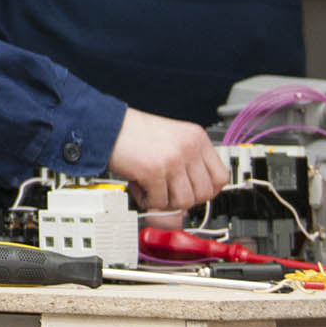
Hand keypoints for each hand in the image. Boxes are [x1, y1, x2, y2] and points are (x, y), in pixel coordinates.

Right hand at [107, 108, 227, 211]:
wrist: (104, 124)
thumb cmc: (131, 132)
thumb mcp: (169, 141)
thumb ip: (185, 166)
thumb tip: (191, 201)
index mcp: (196, 137)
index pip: (221, 177)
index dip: (207, 190)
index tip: (193, 191)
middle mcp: (188, 147)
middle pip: (204, 193)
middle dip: (184, 199)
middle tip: (167, 192)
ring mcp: (173, 159)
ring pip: (184, 201)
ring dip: (165, 201)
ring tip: (150, 189)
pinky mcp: (154, 171)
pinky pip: (159, 202)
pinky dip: (147, 200)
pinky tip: (138, 186)